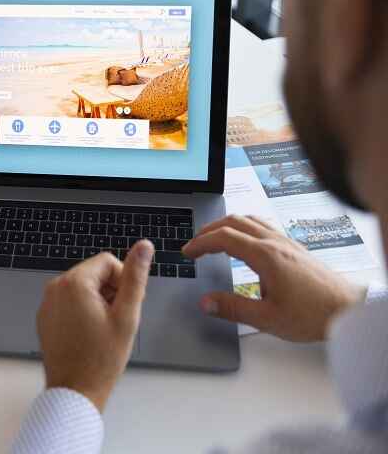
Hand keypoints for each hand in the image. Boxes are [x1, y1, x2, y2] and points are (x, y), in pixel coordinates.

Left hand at [37, 242, 153, 411]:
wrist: (75, 391)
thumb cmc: (101, 358)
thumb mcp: (127, 315)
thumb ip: (135, 277)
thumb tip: (144, 246)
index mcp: (75, 282)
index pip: (108, 261)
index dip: (123, 281)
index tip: (126, 305)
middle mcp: (55, 286)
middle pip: (94, 273)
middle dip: (110, 291)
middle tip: (117, 320)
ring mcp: (47, 301)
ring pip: (82, 287)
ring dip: (97, 300)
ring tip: (103, 329)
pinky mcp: (45, 315)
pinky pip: (68, 301)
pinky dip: (82, 310)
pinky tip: (89, 334)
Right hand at [182, 215, 364, 340]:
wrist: (349, 309)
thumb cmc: (314, 314)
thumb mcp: (267, 318)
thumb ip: (232, 308)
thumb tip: (205, 302)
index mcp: (265, 255)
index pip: (224, 238)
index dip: (200, 243)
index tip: (188, 253)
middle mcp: (275, 242)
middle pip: (234, 222)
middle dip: (208, 230)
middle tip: (194, 244)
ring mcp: (285, 242)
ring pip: (249, 220)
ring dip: (226, 225)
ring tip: (213, 239)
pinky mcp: (293, 247)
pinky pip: (262, 225)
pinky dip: (243, 227)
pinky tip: (244, 242)